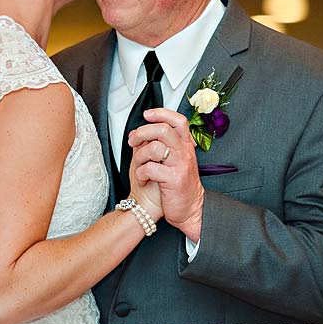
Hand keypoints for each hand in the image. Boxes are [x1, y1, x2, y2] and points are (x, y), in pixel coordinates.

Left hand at [128, 108, 204, 241]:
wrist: (188, 210)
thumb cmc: (176, 186)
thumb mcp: (172, 161)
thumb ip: (160, 145)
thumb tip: (139, 134)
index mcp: (184, 146)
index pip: (178, 121)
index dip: (161, 113)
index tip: (147, 114)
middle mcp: (184, 153)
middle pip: (163, 129)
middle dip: (142, 132)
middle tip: (134, 141)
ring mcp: (180, 165)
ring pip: (154, 147)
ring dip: (139, 156)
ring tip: (139, 165)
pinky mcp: (174, 179)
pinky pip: (150, 168)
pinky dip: (140, 173)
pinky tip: (143, 178)